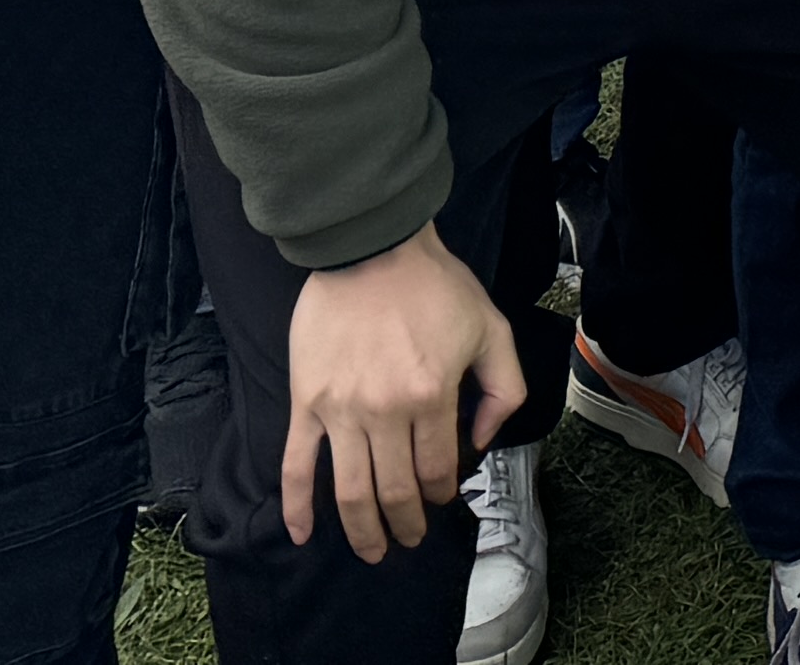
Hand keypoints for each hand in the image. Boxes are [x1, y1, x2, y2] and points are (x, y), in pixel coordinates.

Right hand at [277, 225, 524, 559]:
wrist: (371, 249)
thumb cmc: (434, 287)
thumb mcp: (492, 329)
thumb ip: (504, 389)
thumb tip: (481, 441)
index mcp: (432, 395)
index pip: (438, 469)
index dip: (442, 493)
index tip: (442, 499)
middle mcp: (385, 411)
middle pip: (394, 491)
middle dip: (405, 525)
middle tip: (409, 539)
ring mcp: (340, 411)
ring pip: (349, 491)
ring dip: (361, 531)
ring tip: (372, 550)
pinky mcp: (306, 403)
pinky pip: (296, 465)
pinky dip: (296, 507)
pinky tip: (302, 535)